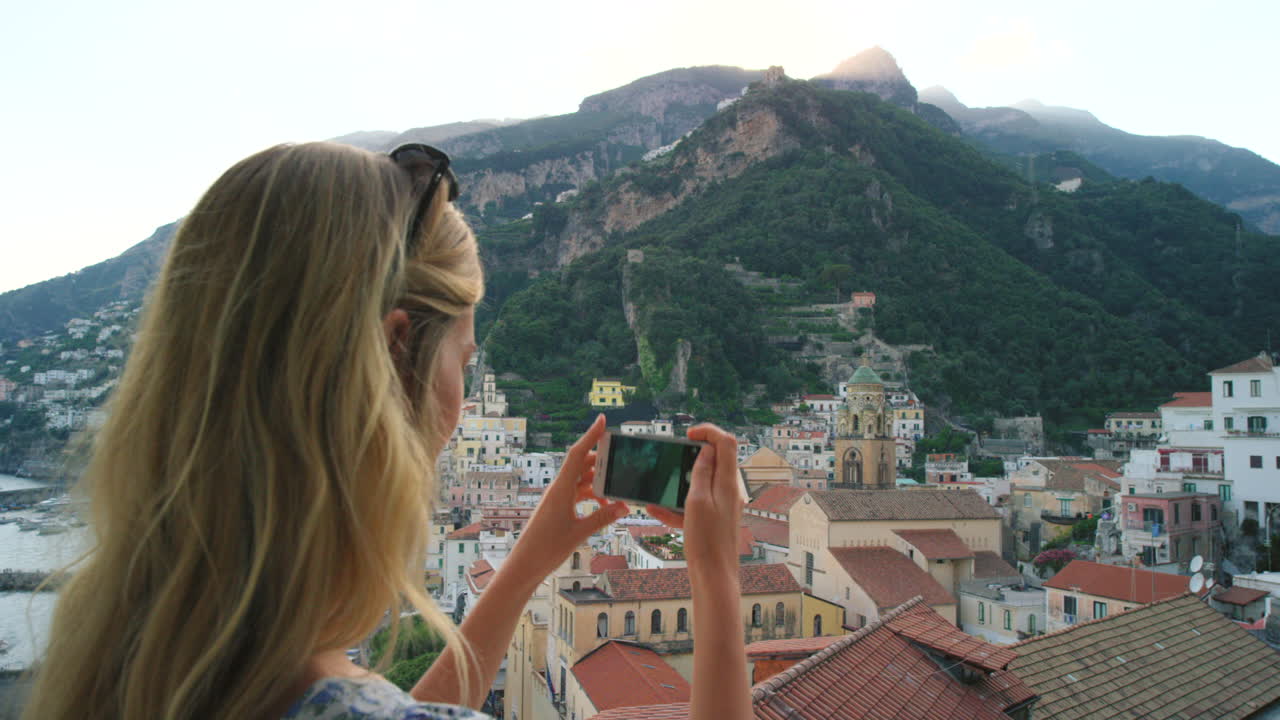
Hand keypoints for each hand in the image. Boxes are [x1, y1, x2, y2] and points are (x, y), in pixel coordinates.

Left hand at [507, 414, 628, 581]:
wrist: (524, 566)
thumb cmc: (546, 549)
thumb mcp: (579, 533)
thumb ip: (602, 517)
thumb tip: (624, 505)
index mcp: (560, 489)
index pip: (577, 454)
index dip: (591, 435)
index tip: (603, 420)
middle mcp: (558, 489)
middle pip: (582, 464)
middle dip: (602, 459)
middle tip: (623, 458)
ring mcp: (558, 498)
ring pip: (582, 479)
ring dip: (599, 480)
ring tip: (619, 485)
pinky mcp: (559, 508)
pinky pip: (579, 493)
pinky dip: (593, 494)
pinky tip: (606, 504)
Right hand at [647, 423, 744, 574]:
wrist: (714, 578)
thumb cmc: (706, 542)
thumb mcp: (697, 502)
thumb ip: (702, 473)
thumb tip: (707, 449)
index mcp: (728, 483)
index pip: (726, 443)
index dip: (708, 431)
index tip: (688, 434)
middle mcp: (729, 491)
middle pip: (715, 460)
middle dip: (691, 456)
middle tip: (672, 458)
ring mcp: (723, 505)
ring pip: (701, 483)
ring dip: (680, 483)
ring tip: (658, 489)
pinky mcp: (714, 519)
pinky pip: (695, 505)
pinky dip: (678, 505)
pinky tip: (656, 511)